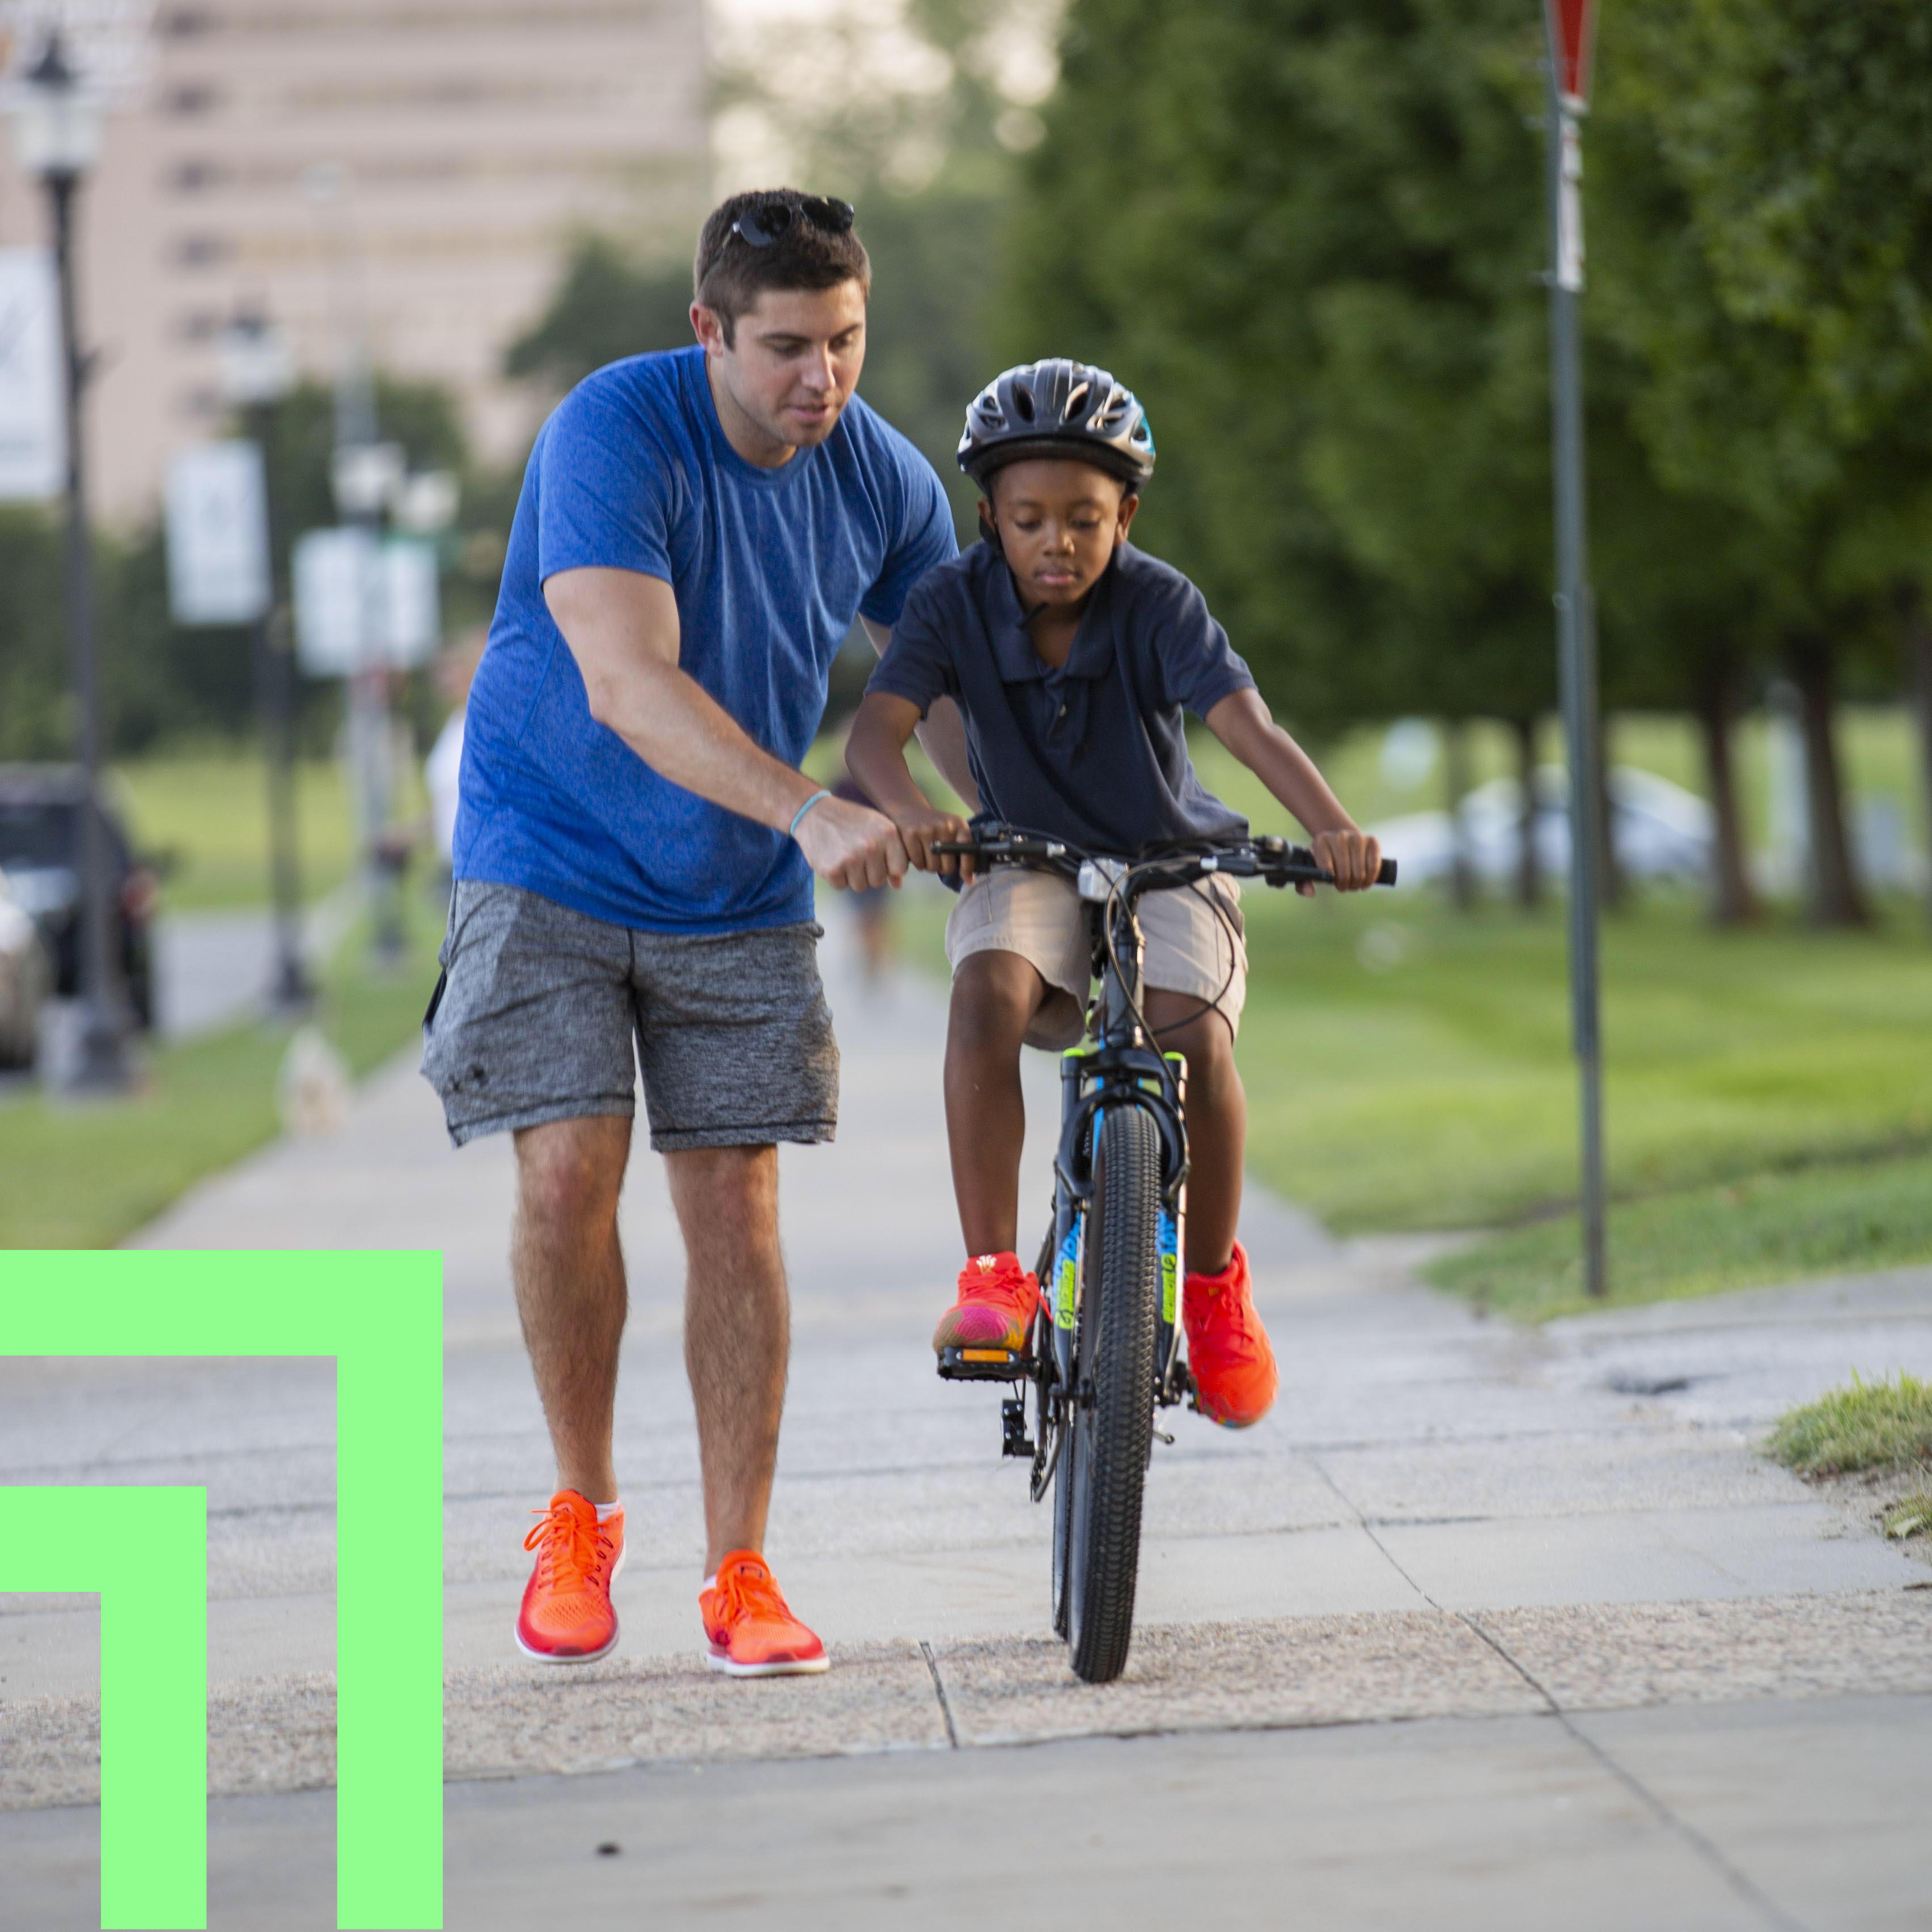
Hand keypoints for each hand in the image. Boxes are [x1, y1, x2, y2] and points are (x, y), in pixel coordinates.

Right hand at [793, 795, 908, 890]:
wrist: (814, 812)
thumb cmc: (851, 821)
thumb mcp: (876, 828)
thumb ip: (892, 854)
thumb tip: (897, 886)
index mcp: (888, 833)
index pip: (900, 868)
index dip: (888, 866)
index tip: (877, 856)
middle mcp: (871, 846)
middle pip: (878, 881)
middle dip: (868, 872)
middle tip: (856, 854)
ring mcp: (851, 858)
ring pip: (860, 886)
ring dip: (852, 876)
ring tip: (845, 855)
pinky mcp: (832, 869)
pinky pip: (841, 886)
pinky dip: (836, 876)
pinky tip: (833, 857)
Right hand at [894, 804, 973, 878]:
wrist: (909, 809)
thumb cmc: (934, 825)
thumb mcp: (952, 831)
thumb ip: (963, 853)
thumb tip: (969, 881)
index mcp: (959, 824)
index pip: (968, 851)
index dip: (967, 867)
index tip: (966, 878)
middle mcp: (945, 826)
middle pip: (948, 865)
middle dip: (942, 868)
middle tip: (937, 860)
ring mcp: (927, 829)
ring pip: (932, 866)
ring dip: (928, 866)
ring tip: (926, 855)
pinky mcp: (911, 834)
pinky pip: (918, 862)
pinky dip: (918, 863)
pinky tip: (916, 853)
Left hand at [1310, 827, 1381, 893]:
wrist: (1341, 840)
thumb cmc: (1325, 858)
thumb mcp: (1311, 867)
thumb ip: (1304, 882)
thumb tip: (1310, 893)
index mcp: (1321, 840)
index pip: (1326, 869)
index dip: (1331, 880)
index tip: (1332, 881)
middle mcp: (1340, 836)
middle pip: (1344, 872)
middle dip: (1344, 885)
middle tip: (1343, 886)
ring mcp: (1357, 837)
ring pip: (1359, 872)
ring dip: (1357, 884)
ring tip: (1353, 884)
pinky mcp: (1372, 841)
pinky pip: (1374, 866)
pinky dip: (1370, 879)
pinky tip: (1365, 882)